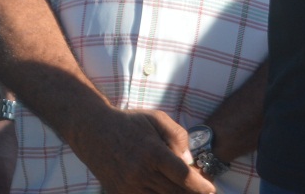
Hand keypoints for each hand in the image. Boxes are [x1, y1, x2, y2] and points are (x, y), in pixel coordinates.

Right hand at [68, 106, 214, 193]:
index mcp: (152, 152)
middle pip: (174, 192)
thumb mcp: (157, 119)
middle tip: (205, 192)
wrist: (93, 131)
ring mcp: (128, 186)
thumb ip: (178, 136)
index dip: (200, 186)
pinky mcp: (119, 193)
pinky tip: (168, 192)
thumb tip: (189, 160)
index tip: (211, 189)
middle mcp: (140, 173)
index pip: (183, 176)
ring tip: (188, 191)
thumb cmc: (129, 122)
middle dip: (192, 193)